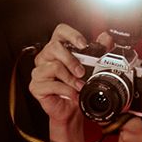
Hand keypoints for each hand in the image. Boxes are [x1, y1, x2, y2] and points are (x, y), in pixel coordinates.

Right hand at [28, 26, 89, 141]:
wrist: (71, 109)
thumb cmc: (77, 87)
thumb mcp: (91, 67)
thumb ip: (99, 50)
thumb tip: (106, 38)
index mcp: (57, 49)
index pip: (60, 32)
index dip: (71, 35)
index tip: (83, 44)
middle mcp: (46, 58)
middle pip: (54, 47)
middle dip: (71, 60)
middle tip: (81, 71)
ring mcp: (39, 72)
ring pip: (54, 66)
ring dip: (70, 78)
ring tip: (78, 85)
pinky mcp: (35, 86)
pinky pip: (51, 84)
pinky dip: (66, 90)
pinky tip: (71, 93)